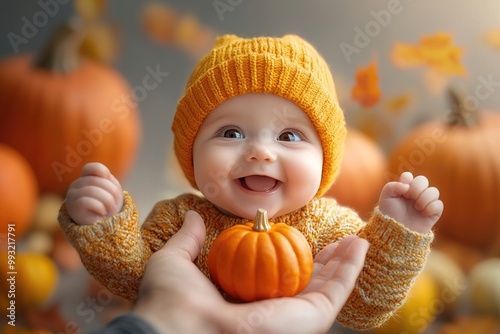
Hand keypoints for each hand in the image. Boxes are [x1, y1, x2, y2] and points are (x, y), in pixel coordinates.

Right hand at [65, 162, 122, 224]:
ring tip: (110, 209)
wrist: (107, 227)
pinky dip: (99, 207)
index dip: (106, 176)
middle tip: (115, 204)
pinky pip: (86, 201)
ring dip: (107, 200)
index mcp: (86, 177)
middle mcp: (76, 184)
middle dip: (112, 192)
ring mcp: (72, 195)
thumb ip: (107, 179)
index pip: (94, 168)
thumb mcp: (113, 190)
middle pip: (96, 180)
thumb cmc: (110, 206)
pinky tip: (102, 213)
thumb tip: (104, 175)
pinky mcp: (72, 208)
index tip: (112, 187)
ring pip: (91, 190)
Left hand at [133, 211, 368, 333]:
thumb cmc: (172, 302)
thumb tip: (193, 217)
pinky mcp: (310, 318)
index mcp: (245, 301)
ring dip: (345, 262)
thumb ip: (188, 240)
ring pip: (328, 285)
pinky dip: (352, 267)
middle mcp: (272, 311)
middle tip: (338, 241)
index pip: (275, 276)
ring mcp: (293, 316)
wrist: (184, 328)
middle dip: (326, 261)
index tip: (298, 237)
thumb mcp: (176, 262)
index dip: (290, 256)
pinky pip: (338, 290)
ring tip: (356, 240)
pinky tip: (360, 245)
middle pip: (308, 282)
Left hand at [378, 172, 442, 232]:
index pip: (409, 176)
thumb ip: (392, 186)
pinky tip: (423, 213)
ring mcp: (425, 202)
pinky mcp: (433, 213)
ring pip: (434, 191)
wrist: (395, 231)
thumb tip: (407, 186)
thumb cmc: (389, 214)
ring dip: (425, 198)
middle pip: (423, 180)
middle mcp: (415, 194)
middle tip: (410, 197)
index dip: (407, 180)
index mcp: (404, 189)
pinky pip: (439, 204)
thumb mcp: (386, 198)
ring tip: (416, 207)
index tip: (403, 191)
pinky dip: (431, 207)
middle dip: (417, 188)